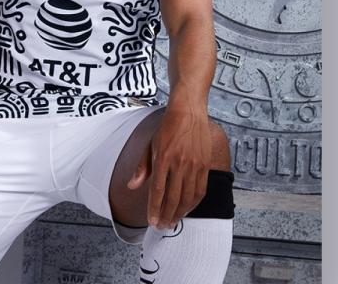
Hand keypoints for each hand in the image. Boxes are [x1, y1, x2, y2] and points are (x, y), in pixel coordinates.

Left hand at [126, 107, 210, 229]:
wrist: (189, 111)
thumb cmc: (168, 126)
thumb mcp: (150, 143)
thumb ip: (142, 167)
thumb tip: (131, 186)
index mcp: (163, 157)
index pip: (157, 190)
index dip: (154, 209)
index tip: (151, 221)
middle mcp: (179, 163)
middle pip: (173, 198)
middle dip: (166, 215)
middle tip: (161, 226)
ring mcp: (194, 165)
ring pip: (187, 197)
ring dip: (180, 213)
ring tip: (173, 222)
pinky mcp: (205, 165)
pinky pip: (200, 190)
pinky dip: (193, 203)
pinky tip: (187, 209)